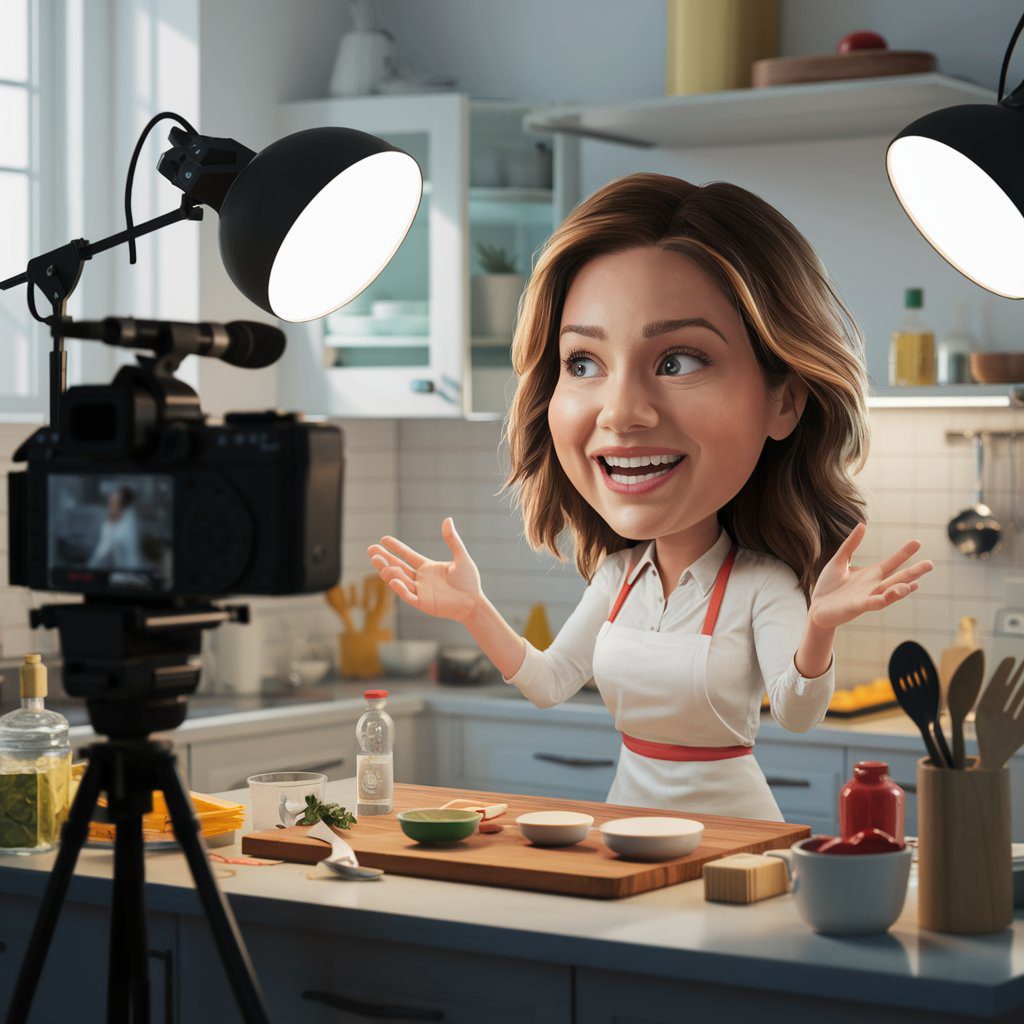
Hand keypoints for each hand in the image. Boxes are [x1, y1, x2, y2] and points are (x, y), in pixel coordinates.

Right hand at [367, 517, 481, 621]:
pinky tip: (393, 579)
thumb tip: (448, 520)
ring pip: (400, 581)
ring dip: (389, 572)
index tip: (383, 539)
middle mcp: (420, 579)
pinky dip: (400, 588)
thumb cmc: (469, 580)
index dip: (396, 548)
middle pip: (398, 567)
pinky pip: (408, 596)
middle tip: (371, 550)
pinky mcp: (423, 604)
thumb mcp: (461, 558)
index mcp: (427, 567)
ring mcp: (420, 591)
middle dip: (384, 559)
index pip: (407, 556)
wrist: (474, 602)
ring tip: (379, 562)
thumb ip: (453, 540)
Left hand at [809, 522, 932, 630]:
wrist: (816, 609)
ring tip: (915, 583)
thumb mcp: (839, 561)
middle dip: (913, 572)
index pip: (892, 563)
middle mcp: (873, 587)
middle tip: (931, 564)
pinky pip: (873, 603)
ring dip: (902, 590)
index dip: (904, 554)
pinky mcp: (857, 607)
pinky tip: (893, 594)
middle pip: (897, 579)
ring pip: (889, 593)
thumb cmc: (829, 587)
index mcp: (871, 575)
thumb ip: (851, 545)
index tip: (917, 542)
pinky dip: (884, 599)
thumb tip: (863, 524)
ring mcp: (867, 598)